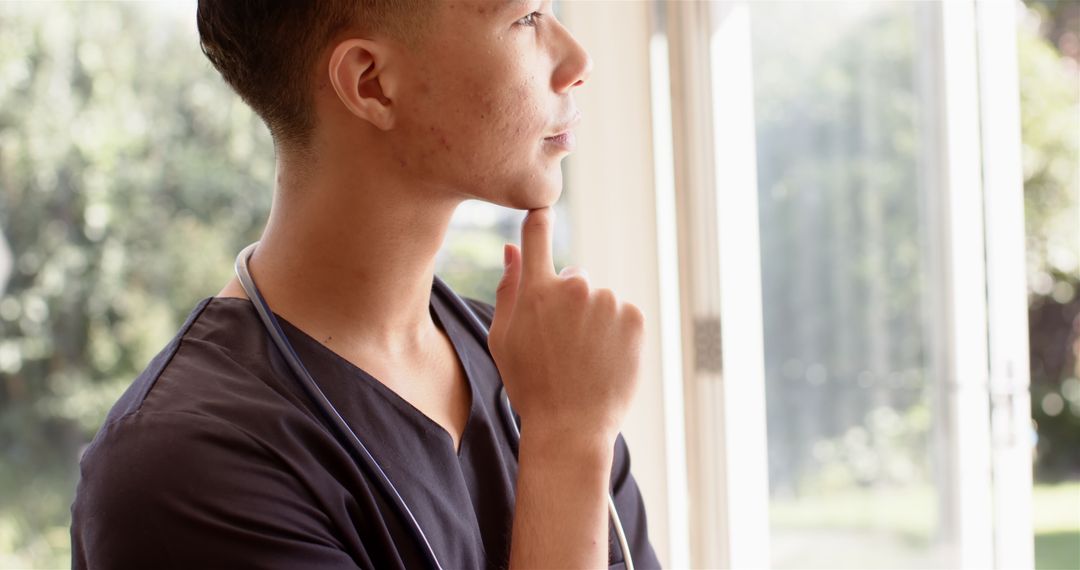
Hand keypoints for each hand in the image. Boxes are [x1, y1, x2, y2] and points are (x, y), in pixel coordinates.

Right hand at [487, 207, 644, 442]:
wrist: (571, 426)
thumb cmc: (530, 384)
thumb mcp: (503, 338)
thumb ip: (508, 289)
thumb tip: (511, 249)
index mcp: (537, 290)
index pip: (537, 234)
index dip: (539, 220)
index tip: (541, 212)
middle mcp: (575, 287)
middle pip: (574, 278)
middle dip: (569, 302)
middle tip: (562, 344)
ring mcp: (608, 302)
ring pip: (600, 300)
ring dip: (594, 320)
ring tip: (584, 358)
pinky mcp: (635, 318)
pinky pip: (623, 314)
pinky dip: (616, 332)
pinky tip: (604, 359)